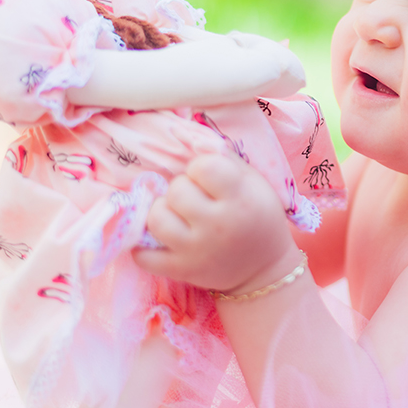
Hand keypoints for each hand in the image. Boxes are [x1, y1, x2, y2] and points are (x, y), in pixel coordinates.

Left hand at [134, 153, 299, 293]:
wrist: (264, 269)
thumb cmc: (258, 217)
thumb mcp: (254, 183)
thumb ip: (225, 159)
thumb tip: (188, 136)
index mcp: (240, 198)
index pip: (203, 166)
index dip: (201, 168)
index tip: (209, 179)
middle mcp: (218, 225)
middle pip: (176, 191)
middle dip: (182, 189)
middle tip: (194, 199)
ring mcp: (196, 250)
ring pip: (156, 219)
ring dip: (163, 213)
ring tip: (176, 216)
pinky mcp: (181, 271)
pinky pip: (143, 256)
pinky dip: (144, 247)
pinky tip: (160, 240)